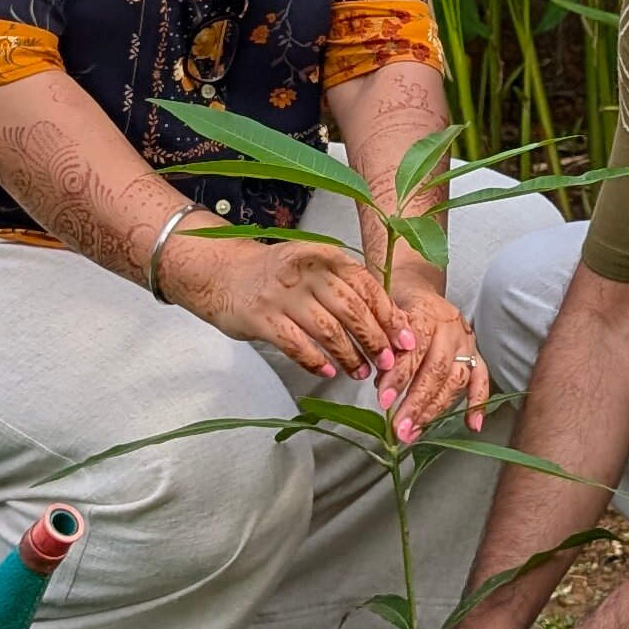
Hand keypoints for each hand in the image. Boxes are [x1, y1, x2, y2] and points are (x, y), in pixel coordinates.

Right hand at [171, 230, 402, 383]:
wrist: (222, 272)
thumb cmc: (278, 274)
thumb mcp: (314, 266)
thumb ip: (347, 287)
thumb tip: (389, 322)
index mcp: (325, 255)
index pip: (367, 287)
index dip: (389, 316)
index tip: (406, 340)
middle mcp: (306, 271)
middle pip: (352, 310)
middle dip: (374, 340)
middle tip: (388, 362)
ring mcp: (282, 295)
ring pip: (328, 331)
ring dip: (349, 356)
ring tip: (361, 372)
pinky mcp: (261, 318)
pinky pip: (296, 345)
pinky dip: (315, 362)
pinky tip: (327, 372)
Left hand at [379, 276, 490, 442]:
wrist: (417, 286)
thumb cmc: (396, 303)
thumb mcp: (384, 315)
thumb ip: (385, 343)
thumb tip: (382, 379)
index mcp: (426, 314)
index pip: (415, 351)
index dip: (399, 378)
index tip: (384, 401)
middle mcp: (450, 329)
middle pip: (437, 371)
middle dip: (417, 404)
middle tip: (400, 429)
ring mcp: (466, 342)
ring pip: (456, 380)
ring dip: (436, 411)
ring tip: (415, 433)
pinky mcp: (476, 353)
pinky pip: (482, 379)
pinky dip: (478, 403)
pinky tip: (472, 424)